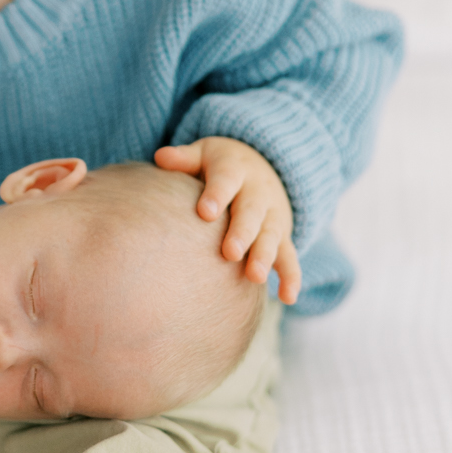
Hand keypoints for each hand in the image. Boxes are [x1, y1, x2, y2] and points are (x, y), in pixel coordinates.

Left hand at [152, 137, 301, 304]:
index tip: (205, 212)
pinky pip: (290, 257)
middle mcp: (258, 193)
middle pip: (251, 212)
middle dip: (242, 232)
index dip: (216, 196)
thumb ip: (184, 158)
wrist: (264, 166)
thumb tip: (161, 156)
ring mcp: (273, 216)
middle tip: (230, 253)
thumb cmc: (220, 166)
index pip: (226, 181)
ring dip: (264, 256)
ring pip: (271, 236)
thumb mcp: (204, 154)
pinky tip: (288, 298)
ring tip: (255, 277)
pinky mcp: (283, 237)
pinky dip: (291, 277)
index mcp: (235, 170)